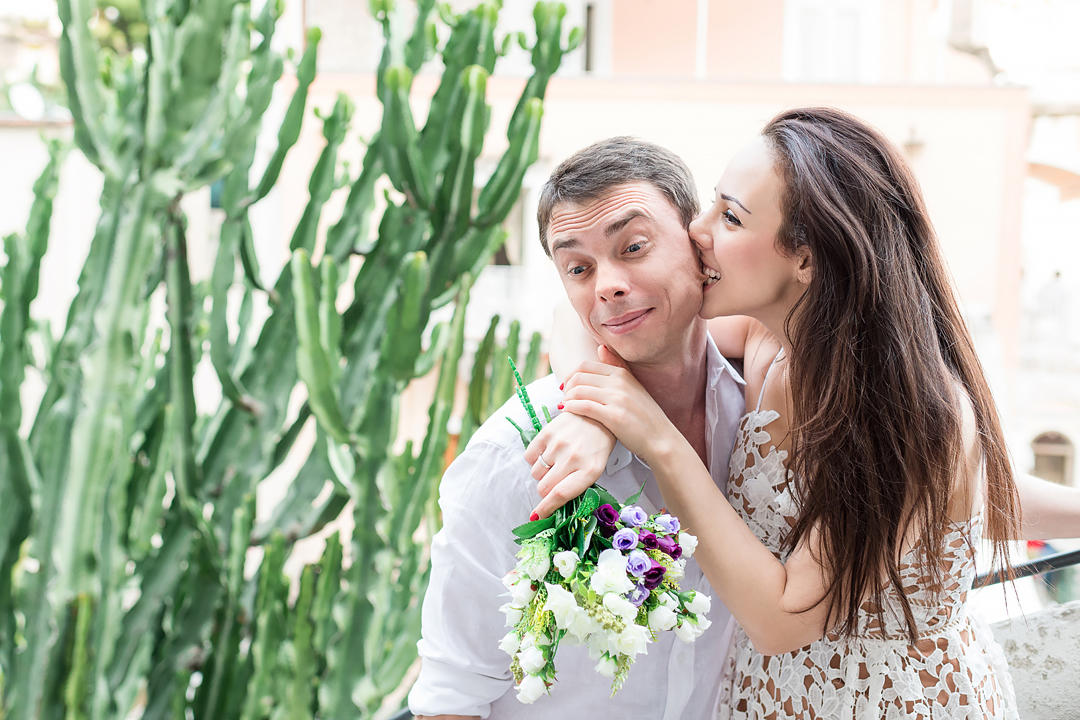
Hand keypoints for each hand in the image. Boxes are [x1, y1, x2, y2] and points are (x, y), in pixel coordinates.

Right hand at [524, 411, 614, 519]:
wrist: (595, 414)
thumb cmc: (596, 446)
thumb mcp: (595, 469)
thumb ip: (575, 486)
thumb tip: (551, 504)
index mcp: (589, 471)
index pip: (560, 495)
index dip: (545, 509)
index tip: (536, 517)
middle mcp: (573, 458)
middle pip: (544, 487)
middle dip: (545, 490)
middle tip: (555, 480)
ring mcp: (558, 444)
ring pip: (535, 473)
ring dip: (542, 473)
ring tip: (556, 461)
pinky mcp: (547, 433)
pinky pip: (529, 457)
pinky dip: (535, 459)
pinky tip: (548, 452)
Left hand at [558, 346, 679, 464]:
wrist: (660, 438)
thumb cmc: (644, 415)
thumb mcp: (633, 386)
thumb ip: (616, 367)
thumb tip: (600, 347)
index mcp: (622, 373)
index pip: (585, 366)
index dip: (570, 376)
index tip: (567, 387)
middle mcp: (619, 382)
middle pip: (579, 377)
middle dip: (567, 388)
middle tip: (565, 398)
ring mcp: (617, 399)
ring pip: (579, 391)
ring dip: (567, 399)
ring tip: (566, 406)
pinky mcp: (614, 416)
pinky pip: (584, 406)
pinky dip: (571, 408)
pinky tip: (568, 412)